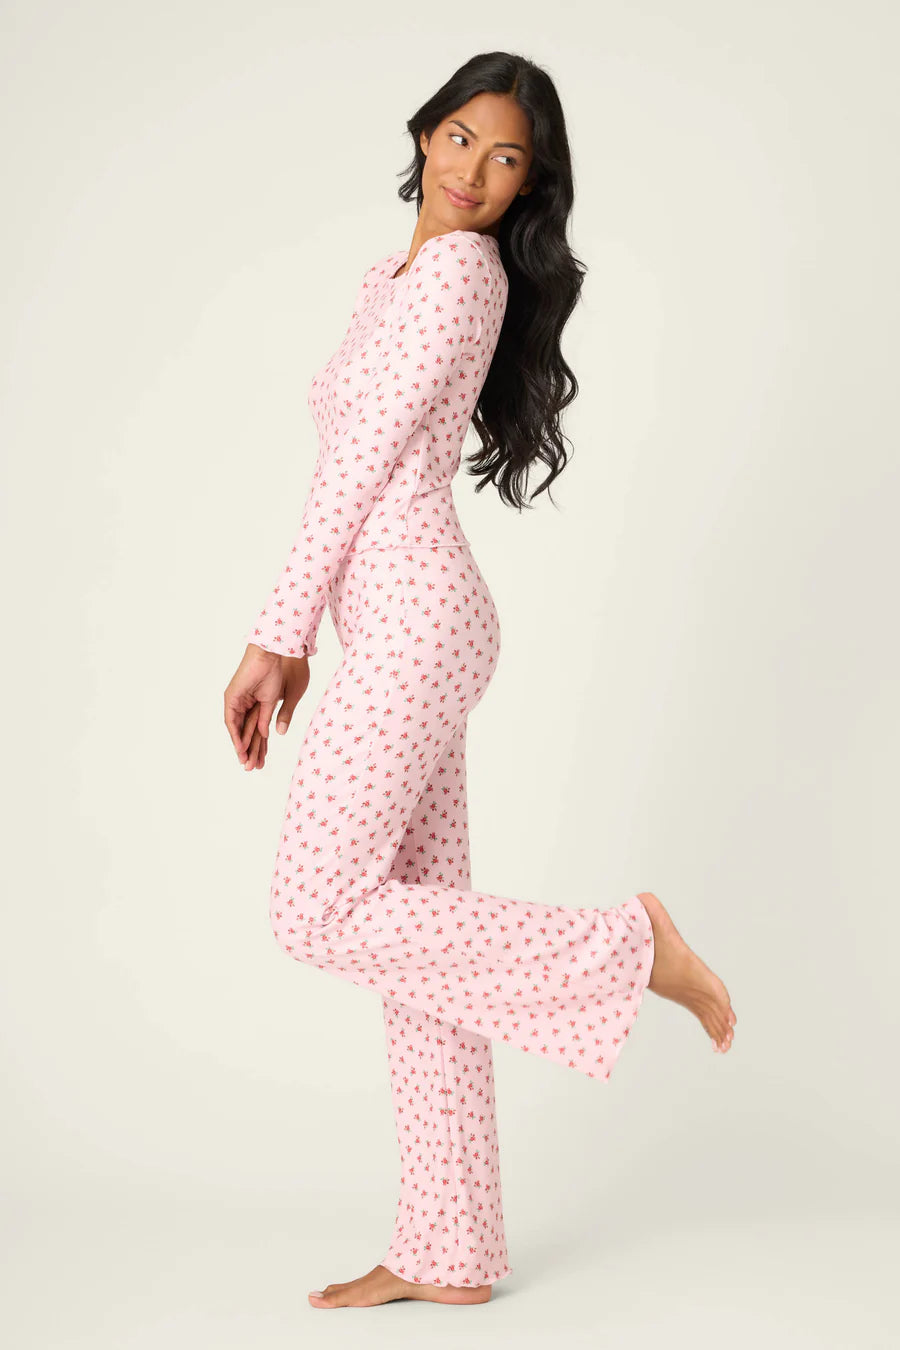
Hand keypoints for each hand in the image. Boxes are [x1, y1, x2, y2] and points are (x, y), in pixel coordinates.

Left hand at [224, 643, 310, 770]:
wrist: (271, 655)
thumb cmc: (276, 672)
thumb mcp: (273, 701)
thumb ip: (268, 718)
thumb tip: (267, 735)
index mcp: (255, 704)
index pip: (255, 730)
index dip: (259, 746)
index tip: (261, 760)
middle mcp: (243, 704)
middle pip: (246, 732)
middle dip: (249, 751)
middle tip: (251, 768)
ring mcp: (236, 701)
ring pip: (238, 729)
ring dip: (241, 747)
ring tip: (244, 763)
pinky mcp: (232, 697)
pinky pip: (232, 720)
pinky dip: (236, 734)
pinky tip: (239, 747)